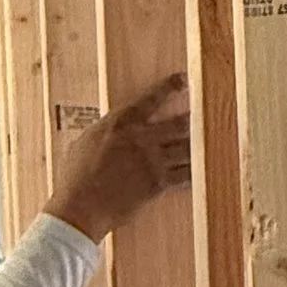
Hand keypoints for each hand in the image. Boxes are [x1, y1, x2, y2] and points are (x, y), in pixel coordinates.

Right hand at [50, 77, 193, 239]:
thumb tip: (108, 128)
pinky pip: (186, 175)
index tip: (184, 79)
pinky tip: (202, 171)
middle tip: (206, 114)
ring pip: (187, 148)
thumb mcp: (84, 143)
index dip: (170, 86)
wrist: (81, 206)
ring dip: (199, 145)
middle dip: (194, 118)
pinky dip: (196, 173)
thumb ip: (102, 132)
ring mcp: (152, 160)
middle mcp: (141, 137)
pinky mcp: (158, 183)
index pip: (151, 98)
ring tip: (211, 140)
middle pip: (179, 123)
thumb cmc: (75, 176)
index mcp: (120, 122)